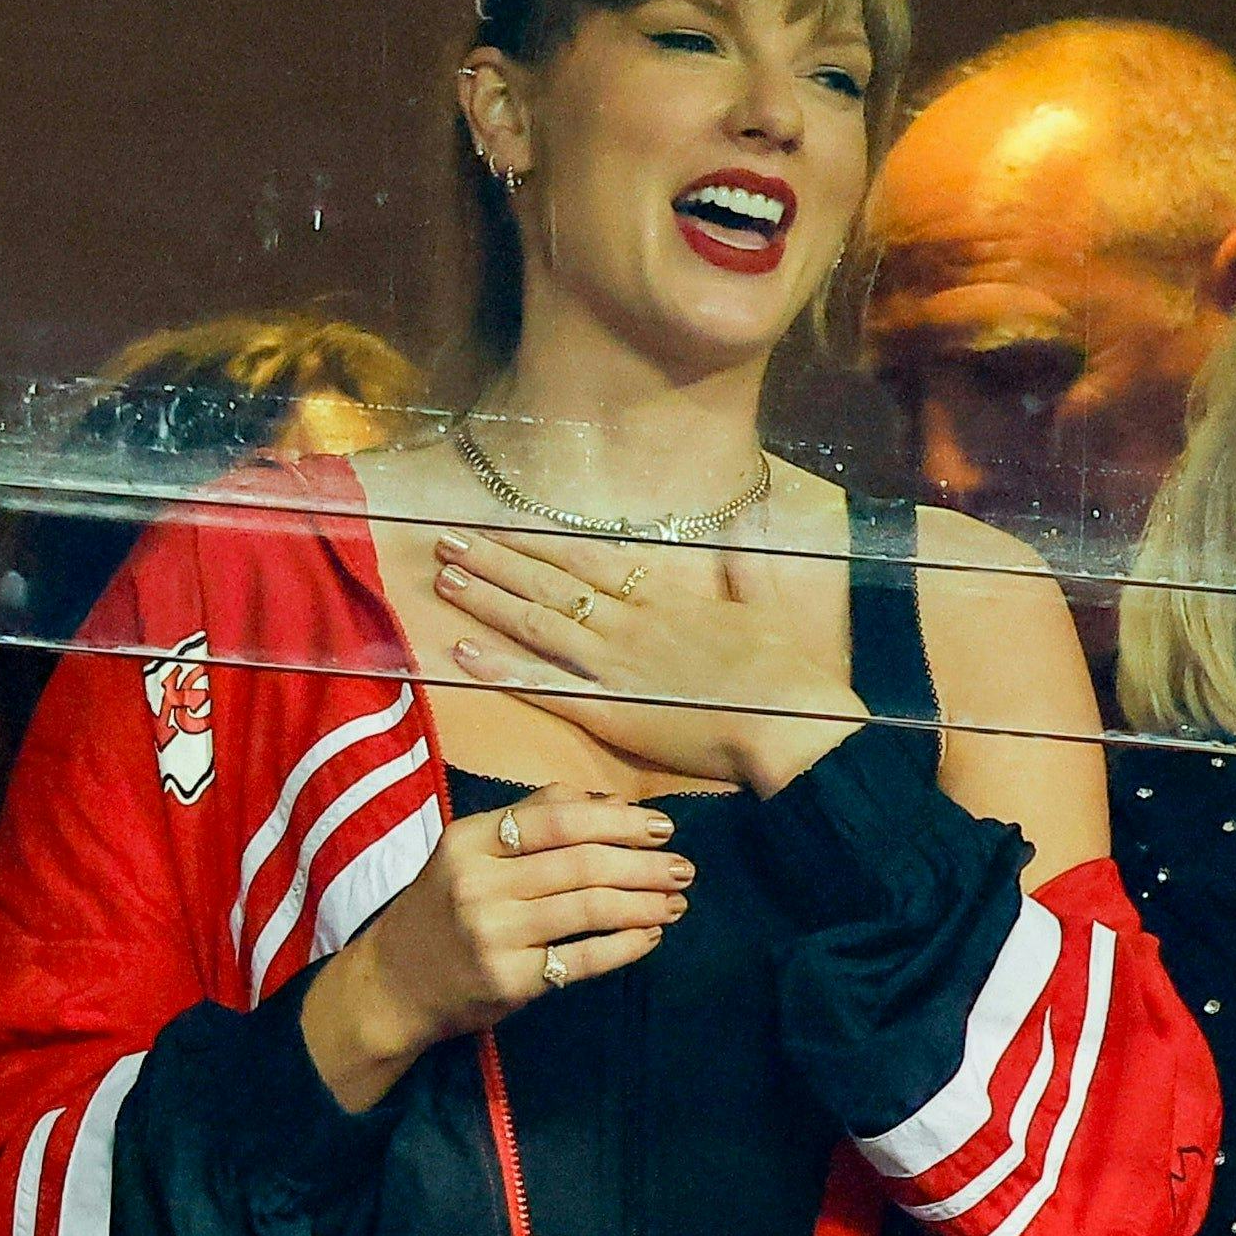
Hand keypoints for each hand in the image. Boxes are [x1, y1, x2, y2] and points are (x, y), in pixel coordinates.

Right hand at [299, 787, 689, 1110]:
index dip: (618, 821)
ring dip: (644, 904)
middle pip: (581, 863)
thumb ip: (532, 817)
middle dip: (644, 864)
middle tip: (684, 868)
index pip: (557, 818)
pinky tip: (649, 937)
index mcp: (469, 840)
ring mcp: (492, 934)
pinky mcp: (508, 981)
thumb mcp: (469, 851)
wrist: (390, 985)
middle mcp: (478, 883)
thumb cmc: (442, 910)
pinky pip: (582, 959)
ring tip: (676, 902)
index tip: (662, 827)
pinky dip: (625, 946)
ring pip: (589, 908)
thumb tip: (610, 802)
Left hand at [431, 528, 863, 793]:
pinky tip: (461, 652)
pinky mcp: (609, 712)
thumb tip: (749, 513)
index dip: (538, 541)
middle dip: (496, 560)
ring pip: (538, 624)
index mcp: (664, 598)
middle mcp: (629, 623)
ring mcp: (615, 666)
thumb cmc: (786, 671)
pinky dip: (501, 669)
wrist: (792, 723)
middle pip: (550, 584)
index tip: (499, 523)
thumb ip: (746, 560)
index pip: (587, 560)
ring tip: (443, 578)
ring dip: (487, 599)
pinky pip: (544, 686)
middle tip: (446, 538)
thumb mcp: (767, 604)